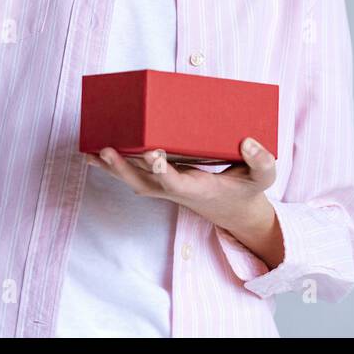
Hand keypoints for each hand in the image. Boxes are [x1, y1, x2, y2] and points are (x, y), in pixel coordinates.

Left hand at [87, 137, 275, 234]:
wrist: (235, 211)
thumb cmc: (246, 190)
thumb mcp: (263, 178)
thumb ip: (262, 161)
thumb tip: (247, 141)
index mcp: (198, 189)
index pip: (176, 183)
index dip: (163, 171)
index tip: (155, 155)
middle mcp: (175, 190)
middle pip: (143, 182)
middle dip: (123, 168)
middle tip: (106, 149)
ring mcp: (165, 187)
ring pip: (133, 180)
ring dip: (111, 167)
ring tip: (91, 150)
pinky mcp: (160, 182)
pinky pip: (132, 175)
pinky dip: (112, 166)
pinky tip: (93, 152)